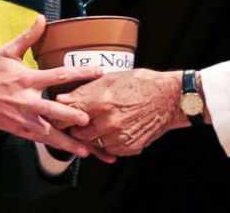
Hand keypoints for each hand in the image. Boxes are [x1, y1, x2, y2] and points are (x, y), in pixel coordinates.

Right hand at [0, 15, 103, 156]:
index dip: (81, 73)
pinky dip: (52, 144)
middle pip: (54, 110)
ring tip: (84, 150)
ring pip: (47, 132)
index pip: (60, 75)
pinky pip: (37, 138)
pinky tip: (66, 150)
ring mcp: (22, 117)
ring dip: (66, 142)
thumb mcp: (8, 51)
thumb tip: (42, 18)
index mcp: (28, 79)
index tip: (99, 72)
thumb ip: (28, 36)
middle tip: (89, 120)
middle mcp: (27, 100)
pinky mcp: (17, 129)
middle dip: (72, 116)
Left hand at [56, 69, 186, 155]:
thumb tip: (62, 97)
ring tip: (98, 126)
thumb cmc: (142, 83)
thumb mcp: (112, 79)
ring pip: (93, 143)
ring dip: (92, 137)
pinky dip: (108, 143)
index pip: (69, 114)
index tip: (59, 114)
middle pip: (78, 133)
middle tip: (77, 123)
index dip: (61, 115)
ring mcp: (118, 136)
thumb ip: (85, 90)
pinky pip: (109, 149)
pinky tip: (114, 132)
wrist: (170, 98)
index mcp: (101, 101)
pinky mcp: (128, 147)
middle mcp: (108, 122)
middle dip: (75, 128)